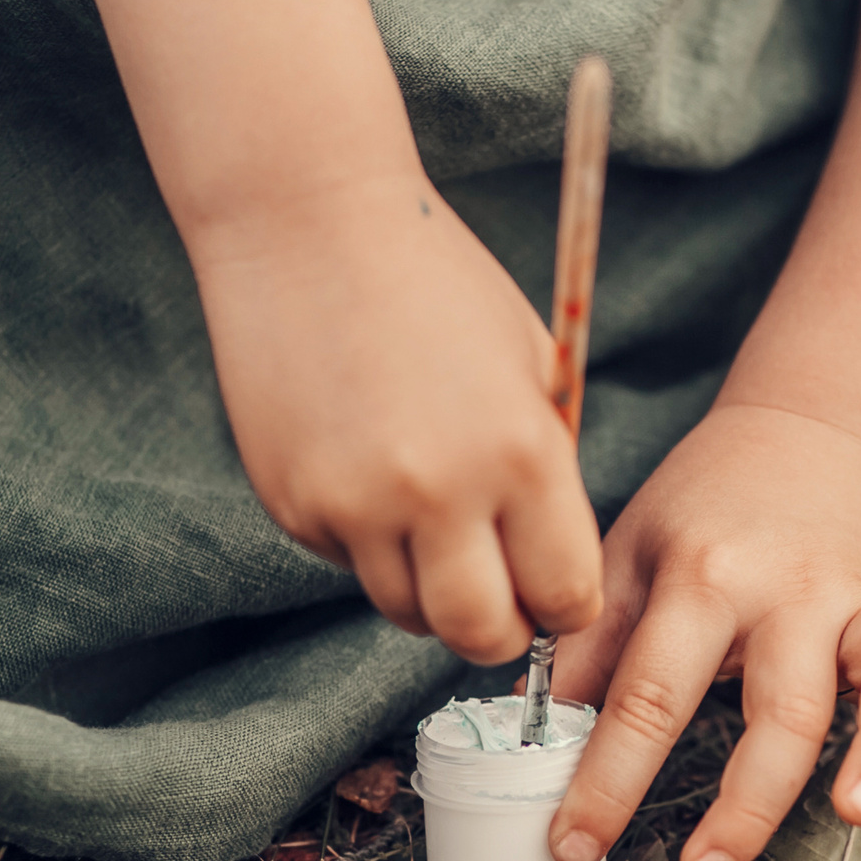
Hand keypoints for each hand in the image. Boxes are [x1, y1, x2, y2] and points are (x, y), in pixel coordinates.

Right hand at [192, 176, 603, 663]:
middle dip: (498, 630)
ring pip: (407, 612)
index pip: (565, 595)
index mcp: (521, 455)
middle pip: (480, 634)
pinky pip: (347, 563)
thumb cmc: (437, 285)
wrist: (307, 226)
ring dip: (429, 591)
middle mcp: (438, 493)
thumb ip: (546, 467)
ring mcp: (356, 507)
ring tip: (433, 525)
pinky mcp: (295, 506)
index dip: (565, 603)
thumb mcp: (528, 364)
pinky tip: (366, 470)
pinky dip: (366, 542)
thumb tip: (550, 567)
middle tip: (499, 599)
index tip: (553, 590)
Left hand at [543, 403, 860, 860]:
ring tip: (859, 815)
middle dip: (743, 799)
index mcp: (708, 575)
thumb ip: (589, 646)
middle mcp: (797, 591)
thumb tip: (529, 743)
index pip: (652, 693)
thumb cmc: (700, 512)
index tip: (574, 849)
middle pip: (781, 707)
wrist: (806, 431)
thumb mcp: (628, 558)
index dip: (609, 777)